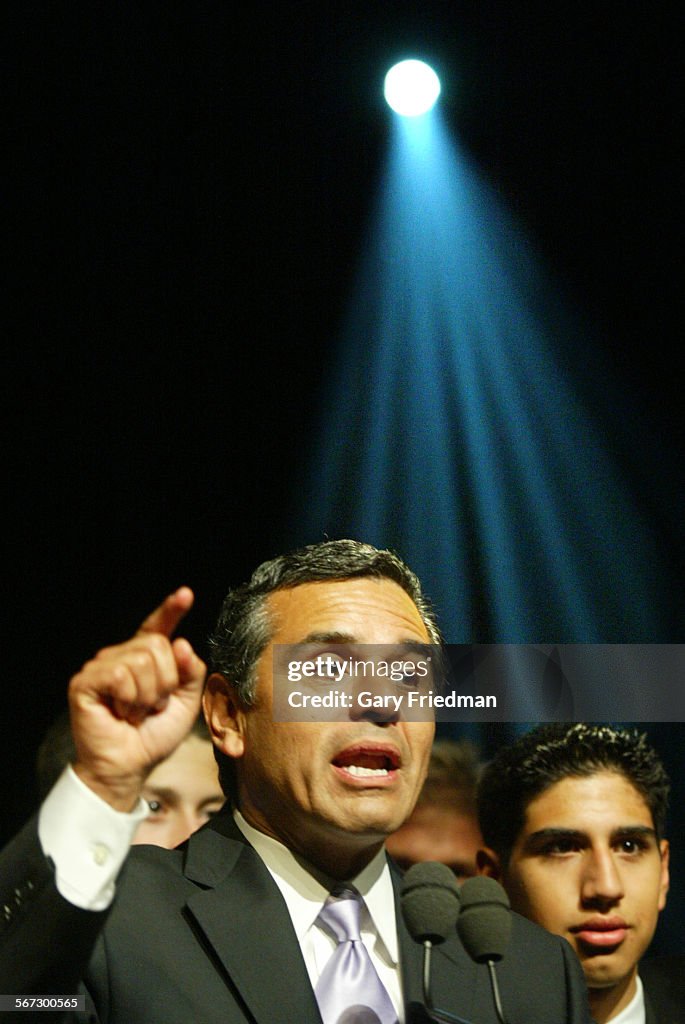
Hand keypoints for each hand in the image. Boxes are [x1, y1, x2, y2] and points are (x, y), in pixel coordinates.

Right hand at [68, 587, 205, 810]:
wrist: (131, 765)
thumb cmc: (154, 734)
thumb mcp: (186, 701)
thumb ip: (190, 671)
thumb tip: (181, 642)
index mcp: (145, 659)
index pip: (158, 628)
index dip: (170, 610)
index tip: (185, 594)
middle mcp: (121, 656)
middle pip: (158, 645)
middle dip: (165, 681)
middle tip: (151, 706)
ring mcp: (101, 666)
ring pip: (141, 660)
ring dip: (148, 695)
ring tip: (135, 712)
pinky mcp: (86, 681)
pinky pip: (120, 674)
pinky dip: (129, 698)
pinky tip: (120, 712)